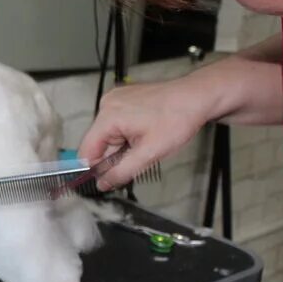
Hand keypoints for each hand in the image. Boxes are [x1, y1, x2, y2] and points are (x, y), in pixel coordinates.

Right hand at [78, 77, 213, 190]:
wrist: (196, 97)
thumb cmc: (177, 120)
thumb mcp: (149, 153)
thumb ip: (122, 171)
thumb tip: (102, 184)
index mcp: (108, 116)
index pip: (86, 150)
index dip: (94, 169)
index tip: (107, 181)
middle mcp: (107, 104)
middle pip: (97, 142)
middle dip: (113, 156)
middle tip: (137, 159)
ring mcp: (115, 99)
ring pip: (107, 134)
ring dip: (121, 146)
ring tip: (145, 143)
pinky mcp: (123, 98)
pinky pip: (115, 123)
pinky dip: (125, 134)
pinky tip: (143, 134)